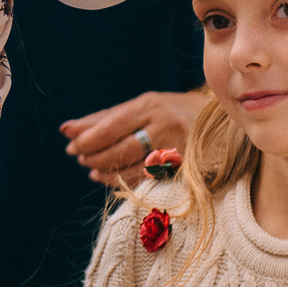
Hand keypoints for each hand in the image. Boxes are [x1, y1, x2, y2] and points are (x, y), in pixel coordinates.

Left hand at [60, 89, 208, 185]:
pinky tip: (111, 177)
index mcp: (151, 106)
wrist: (220, 121)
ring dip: (107, 170)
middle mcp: (165, 126)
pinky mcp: (185, 170)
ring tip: (91, 169)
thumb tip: (67, 129)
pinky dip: (125, 180)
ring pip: (135, 166)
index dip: (88, 138)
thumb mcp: (142, 106)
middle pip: (122, 147)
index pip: (113, 124)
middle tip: (80, 158)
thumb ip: (105, 118)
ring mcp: (177, 149)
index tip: (70, 145)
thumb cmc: (171, 112)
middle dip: (95, 156)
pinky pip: (149, 180)